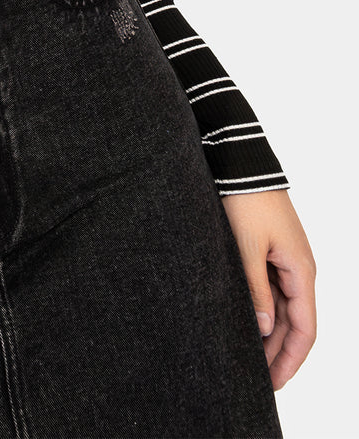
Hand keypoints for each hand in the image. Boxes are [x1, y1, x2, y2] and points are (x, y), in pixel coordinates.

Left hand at [221, 189, 315, 389]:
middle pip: (296, 324)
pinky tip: (248, 325)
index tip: (274, 384)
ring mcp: (287, 261)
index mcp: (301, 271)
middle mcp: (299, 270)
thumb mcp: (247, 248)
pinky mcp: (272, 252)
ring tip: (250, 359)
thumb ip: (256, 290)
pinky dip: (264, 311)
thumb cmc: (246, 201)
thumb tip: (265, 329)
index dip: (291, 360)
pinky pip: (273, 291)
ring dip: (271, 335)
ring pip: (284, 309)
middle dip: (279, 354)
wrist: (242, 164)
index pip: (306, 330)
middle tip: (256, 379)